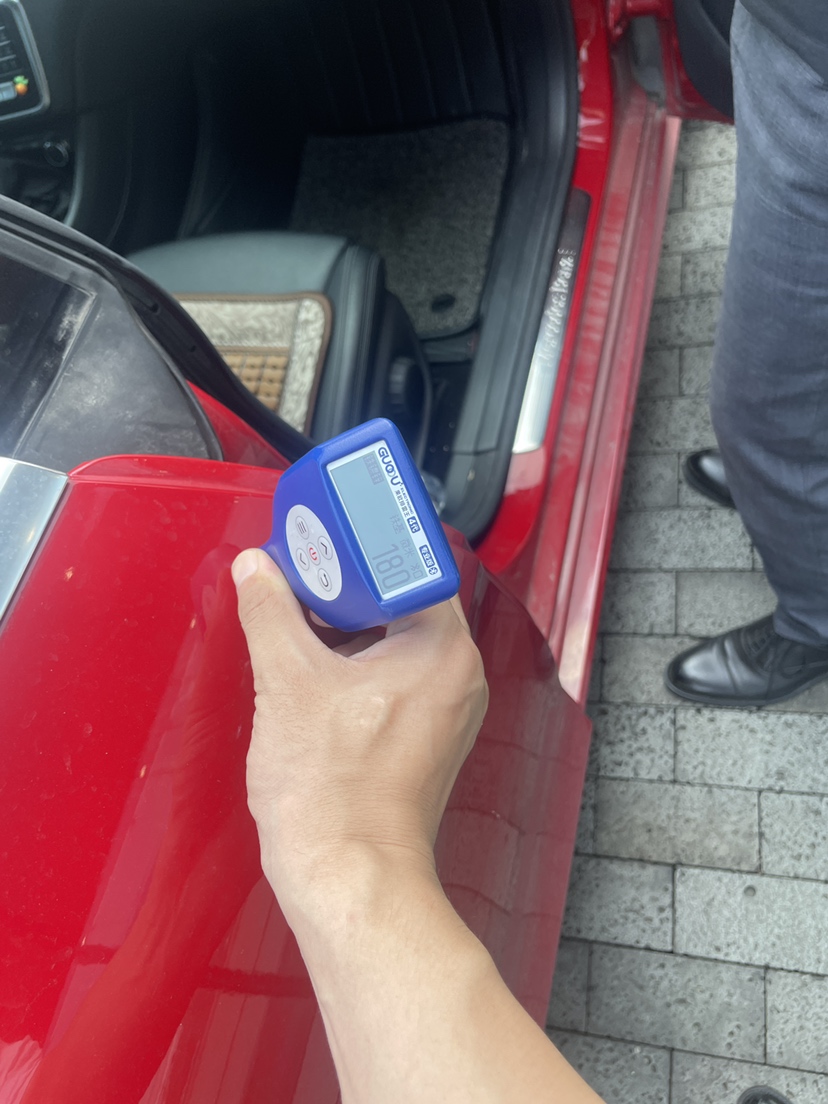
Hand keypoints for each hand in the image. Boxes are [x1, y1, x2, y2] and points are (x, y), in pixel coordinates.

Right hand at [231, 548, 487, 919]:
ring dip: (346, 628)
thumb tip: (256, 569)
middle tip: (298, 573)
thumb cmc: (333, 794)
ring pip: (394, 642)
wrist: (349, 877)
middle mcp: (458, 675)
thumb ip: (270, 613)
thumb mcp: (288, 684)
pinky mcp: (426, 738)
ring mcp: (446, 710)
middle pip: (400, 603)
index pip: (409, 567)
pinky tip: (312, 667)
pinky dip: (356, 665)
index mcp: (443, 649)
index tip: (321, 540)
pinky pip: (394, 678)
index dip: (360, 549)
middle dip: (344, 589)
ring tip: (297, 616)